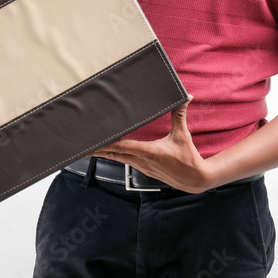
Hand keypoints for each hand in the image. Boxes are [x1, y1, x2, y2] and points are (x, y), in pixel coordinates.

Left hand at [90, 97, 215, 193]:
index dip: (108, 143)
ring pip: (117, 158)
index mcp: (150, 152)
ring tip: (88, 148)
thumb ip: (180, 115)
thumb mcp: (183, 135)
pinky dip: (112, 156)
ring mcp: (141, 167)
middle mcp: (142, 161)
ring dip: (102, 153)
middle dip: (97, 149)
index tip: (95, 140)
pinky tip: (105, 152)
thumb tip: (185, 97)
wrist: (195, 180)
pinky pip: (123, 161)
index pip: (123, 147)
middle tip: (82, 145)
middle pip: (114, 154)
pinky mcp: (143, 170)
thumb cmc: (189, 158)